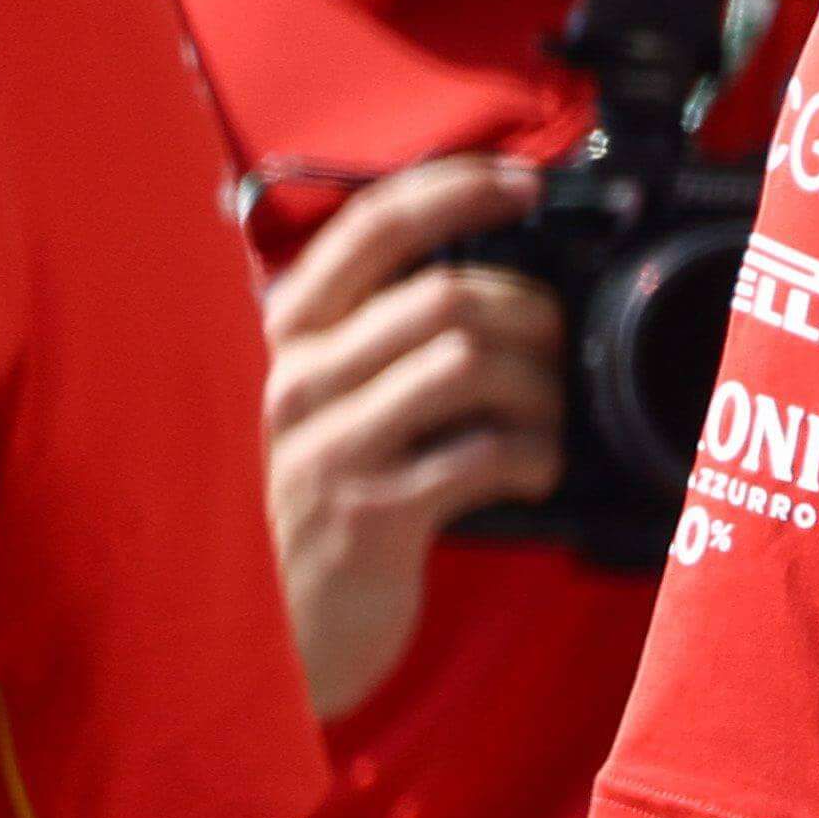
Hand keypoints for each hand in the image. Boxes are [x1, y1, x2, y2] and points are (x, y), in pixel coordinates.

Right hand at [262, 154, 560, 716]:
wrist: (263, 634)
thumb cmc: (307, 507)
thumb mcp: (318, 407)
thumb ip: (371, 342)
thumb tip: (479, 287)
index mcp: (283, 335)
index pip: (372, 226)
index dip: (458, 190)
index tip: (526, 183)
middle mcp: (295, 377)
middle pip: (448, 296)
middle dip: (530, 315)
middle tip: (554, 351)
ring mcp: (330, 444)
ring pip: (473, 362)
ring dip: (540, 386)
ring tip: (545, 418)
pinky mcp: (372, 511)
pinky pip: (486, 452)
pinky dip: (535, 454)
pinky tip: (534, 470)